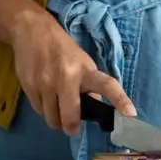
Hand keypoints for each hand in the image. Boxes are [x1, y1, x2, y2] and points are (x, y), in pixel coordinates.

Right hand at [10, 10, 135, 135]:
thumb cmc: (62, 49)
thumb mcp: (82, 63)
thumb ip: (90, 86)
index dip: (120, 100)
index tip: (131, 114)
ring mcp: (46, 83)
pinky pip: (39, 112)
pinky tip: (46, 100)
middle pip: (71, 116)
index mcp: (86, 70)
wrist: (32, 31)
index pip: (107, 85)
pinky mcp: (30, 86)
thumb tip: (94, 107)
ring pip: (52, 118)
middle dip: (72, 127)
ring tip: (57, 109)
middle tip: (72, 128)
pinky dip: (44, 111)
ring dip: (56, 120)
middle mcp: (67, 77)